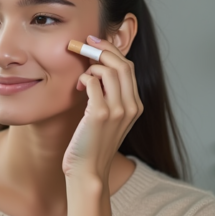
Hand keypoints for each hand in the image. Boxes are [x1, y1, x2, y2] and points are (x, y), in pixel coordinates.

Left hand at [62, 35, 142, 181]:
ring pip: (109, 70)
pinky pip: (93, 82)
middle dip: (103, 49)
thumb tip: (97, 71)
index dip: (112, 51)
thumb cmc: (92, 145)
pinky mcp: (100, 114)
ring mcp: (117, 110)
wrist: (88, 171)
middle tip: (85, 44)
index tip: (96, 43)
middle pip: (122, 64)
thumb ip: (109, 97)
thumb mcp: (108, 119)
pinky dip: (84, 79)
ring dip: (92, 66)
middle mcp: (130, 107)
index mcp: (135, 106)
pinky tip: (79, 87)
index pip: (128, 68)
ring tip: (82, 77)